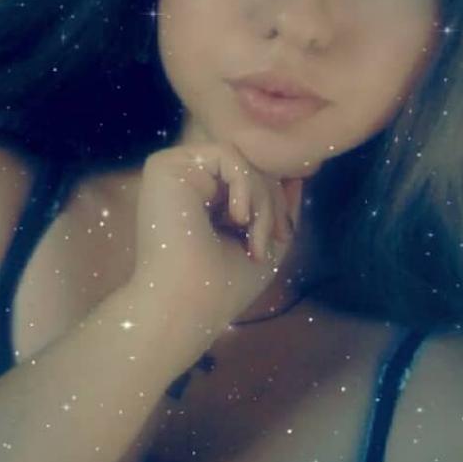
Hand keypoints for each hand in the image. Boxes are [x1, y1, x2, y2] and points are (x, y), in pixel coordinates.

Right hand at [131, 142, 303, 338]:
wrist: (185, 306)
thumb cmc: (221, 287)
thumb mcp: (264, 243)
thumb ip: (278, 208)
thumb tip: (297, 177)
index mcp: (202, 201)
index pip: (251, 179)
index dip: (275, 202)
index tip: (283, 236)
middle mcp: (185, 183)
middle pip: (248, 167)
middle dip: (272, 202)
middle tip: (271, 240)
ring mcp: (173, 173)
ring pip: (240, 161)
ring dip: (261, 198)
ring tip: (254, 237)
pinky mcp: (165, 166)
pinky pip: (225, 155)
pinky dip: (244, 184)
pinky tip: (237, 218)